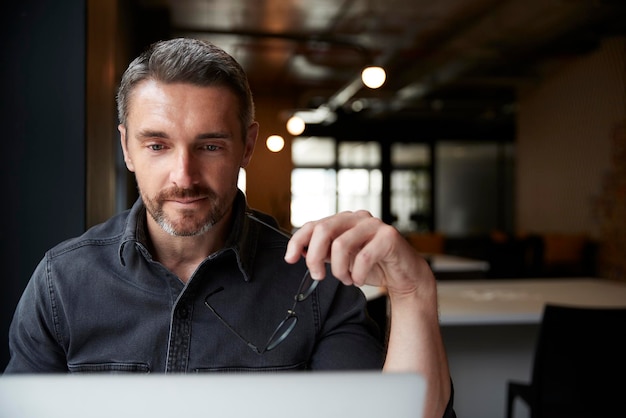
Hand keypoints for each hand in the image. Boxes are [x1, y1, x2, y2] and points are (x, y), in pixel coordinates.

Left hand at [285, 211, 435, 297]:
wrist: (404, 275)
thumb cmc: (372, 265)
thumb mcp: (342, 259)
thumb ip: (323, 253)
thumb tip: (296, 252)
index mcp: (343, 221)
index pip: (313, 224)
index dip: (297, 241)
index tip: (289, 259)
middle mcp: (357, 218)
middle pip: (323, 230)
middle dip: (314, 257)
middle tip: (318, 275)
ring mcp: (374, 225)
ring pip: (341, 245)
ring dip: (339, 270)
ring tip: (346, 279)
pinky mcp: (388, 236)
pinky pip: (363, 256)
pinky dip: (357, 274)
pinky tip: (359, 280)